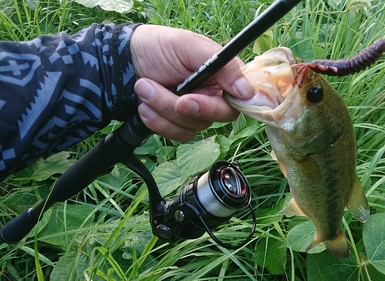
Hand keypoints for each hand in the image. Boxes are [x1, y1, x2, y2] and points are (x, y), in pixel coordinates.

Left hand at [130, 24, 253, 140]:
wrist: (124, 59)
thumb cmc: (159, 45)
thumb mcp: (190, 46)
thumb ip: (223, 66)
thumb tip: (247, 92)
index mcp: (223, 75)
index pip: (238, 99)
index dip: (224, 105)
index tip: (196, 100)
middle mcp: (213, 95)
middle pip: (217, 116)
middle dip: (191, 109)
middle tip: (177, 99)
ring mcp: (195, 111)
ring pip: (193, 126)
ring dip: (164, 109)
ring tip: (144, 87)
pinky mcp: (177, 123)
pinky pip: (177, 134)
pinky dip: (158, 122)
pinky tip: (144, 105)